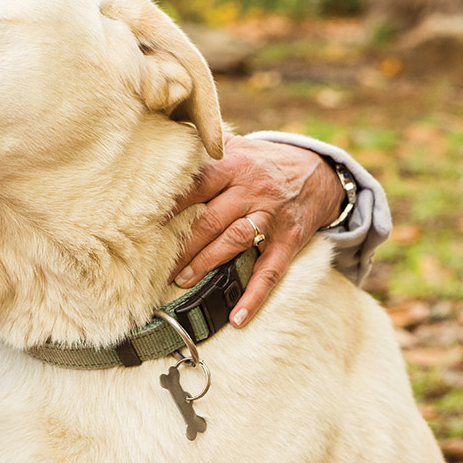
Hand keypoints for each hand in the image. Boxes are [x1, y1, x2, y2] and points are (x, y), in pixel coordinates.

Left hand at [167, 135, 344, 326]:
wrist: (319, 172)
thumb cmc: (263, 162)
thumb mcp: (237, 145)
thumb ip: (204, 149)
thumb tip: (162, 144)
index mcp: (234, 166)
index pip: (196, 185)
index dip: (171, 204)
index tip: (144, 221)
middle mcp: (252, 190)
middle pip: (211, 219)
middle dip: (182, 244)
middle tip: (155, 263)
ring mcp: (271, 217)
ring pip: (234, 242)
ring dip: (206, 263)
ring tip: (181, 281)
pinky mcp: (289, 240)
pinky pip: (271, 272)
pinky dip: (255, 296)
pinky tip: (238, 317)